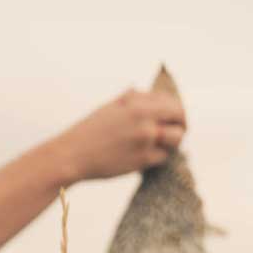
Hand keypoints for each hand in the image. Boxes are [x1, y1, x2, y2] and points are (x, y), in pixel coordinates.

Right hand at [56, 88, 186, 182]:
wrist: (71, 156)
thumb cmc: (87, 132)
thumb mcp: (109, 107)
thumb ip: (132, 99)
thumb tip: (148, 93)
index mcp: (137, 103)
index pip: (171, 101)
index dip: (175, 108)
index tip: (173, 115)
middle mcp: (144, 119)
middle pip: (180, 118)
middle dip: (181, 124)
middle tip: (177, 130)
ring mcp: (145, 140)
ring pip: (176, 138)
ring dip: (173, 141)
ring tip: (165, 144)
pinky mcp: (142, 160)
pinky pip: (163, 157)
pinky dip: (158, 156)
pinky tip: (147, 156)